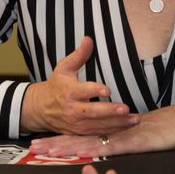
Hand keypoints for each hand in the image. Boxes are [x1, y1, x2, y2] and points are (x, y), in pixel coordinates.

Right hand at [22, 36, 136, 134]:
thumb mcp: (64, 68)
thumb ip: (79, 55)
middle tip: (126, 109)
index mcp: (68, 91)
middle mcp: (72, 109)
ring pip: (98, 126)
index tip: (108, 90)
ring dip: (117, 124)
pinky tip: (126, 127)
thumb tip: (89, 39)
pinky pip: (97, 134)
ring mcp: (76, 123)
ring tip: (134, 119)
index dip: (95, 91)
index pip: (83, 91)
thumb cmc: (56, 85)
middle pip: (92, 112)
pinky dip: (112, 132)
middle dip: (110, 111)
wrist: (40, 108)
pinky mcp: (79, 132)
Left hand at [29, 104, 174, 156]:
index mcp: (106, 134)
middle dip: (54, 143)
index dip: (57, 141)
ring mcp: (119, 138)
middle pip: (76, 139)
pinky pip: (110, 147)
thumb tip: (101, 148)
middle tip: (33, 146)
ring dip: (66, 147)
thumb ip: (116, 143)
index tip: (38, 144)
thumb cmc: (157, 131)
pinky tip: (81, 153)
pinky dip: (95, 150)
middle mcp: (109, 134)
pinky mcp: (131, 143)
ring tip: (47, 150)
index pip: (77, 138)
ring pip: (88, 142)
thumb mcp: (132, 139)